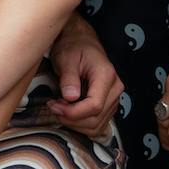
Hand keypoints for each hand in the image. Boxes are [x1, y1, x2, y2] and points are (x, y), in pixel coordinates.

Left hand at [49, 14, 123, 136]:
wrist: (81, 42)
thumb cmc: (73, 48)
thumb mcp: (65, 58)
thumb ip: (68, 77)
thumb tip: (70, 97)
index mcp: (106, 76)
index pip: (94, 105)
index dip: (73, 112)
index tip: (55, 106)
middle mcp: (115, 89)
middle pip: (95, 119)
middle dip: (71, 119)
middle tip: (53, 106)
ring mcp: (113, 99)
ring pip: (96, 126)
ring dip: (74, 123)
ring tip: (60, 108)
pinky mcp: (108, 106)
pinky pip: (96, 125)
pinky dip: (80, 124)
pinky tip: (69, 112)